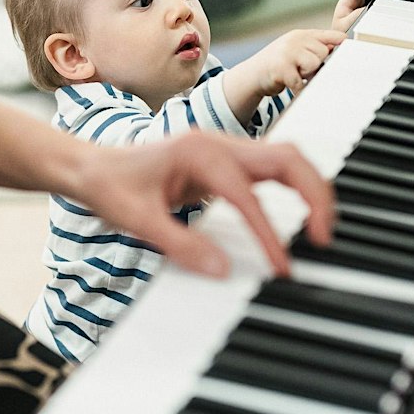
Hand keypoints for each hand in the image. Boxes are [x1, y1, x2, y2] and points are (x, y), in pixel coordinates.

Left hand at [79, 134, 334, 279]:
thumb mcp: (136, 220)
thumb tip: (222, 270)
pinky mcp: (228, 162)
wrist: (91, 167)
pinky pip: (275, 169)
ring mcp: (226, 149)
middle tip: (323, 238)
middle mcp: (218, 143)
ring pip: (288, 158)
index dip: (268, 231)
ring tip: (320, 230)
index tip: (282, 265)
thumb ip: (179, 244)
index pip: (247, 194)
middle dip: (313, 195)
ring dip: (311, 189)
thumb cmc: (109, 186)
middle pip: (287, 159)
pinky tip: (301, 217)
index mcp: (197, 152)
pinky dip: (296, 189)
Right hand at [254, 28, 344, 95]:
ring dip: (308, 75)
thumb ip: (313, 48)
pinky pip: (300, 81)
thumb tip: (337, 47)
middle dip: (317, 64)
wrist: (252, 75)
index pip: (327, 35)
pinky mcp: (281, 69)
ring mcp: (287, 53)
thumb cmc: (278, 64)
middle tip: (303, 70)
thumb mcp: (295, 50)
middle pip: (323, 52)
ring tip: (296, 74)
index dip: (340, 40)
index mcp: (300, 35)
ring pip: (314, 65)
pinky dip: (298, 88)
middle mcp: (294, 41)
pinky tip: (292, 85)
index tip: (349, 45)